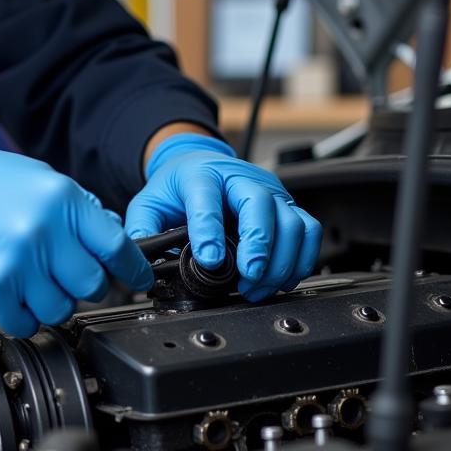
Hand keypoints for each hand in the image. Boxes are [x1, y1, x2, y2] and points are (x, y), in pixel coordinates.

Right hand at [0, 120, 154, 335]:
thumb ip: (78, 209)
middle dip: (83, 283)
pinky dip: (21, 314)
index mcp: (62, 201)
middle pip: (93, 285)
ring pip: (61, 309)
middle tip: (63, 273)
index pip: (117, 247)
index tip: (137, 280)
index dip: (132, 269)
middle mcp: (44, 233)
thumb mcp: (39, 178)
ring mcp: (17, 265)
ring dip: (50, 301)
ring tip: (29, 278)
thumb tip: (111, 238)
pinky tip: (9, 290)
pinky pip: (25, 322)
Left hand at [125, 134, 321, 301]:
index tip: (210, 259)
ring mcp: (269, 191)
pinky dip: (302, 259)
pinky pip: (309, 230)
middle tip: (248, 277)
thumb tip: (141, 262)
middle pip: (260, 205)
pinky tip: (282, 279)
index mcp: (202, 175)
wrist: (199, 163)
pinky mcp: (287, 205)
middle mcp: (240, 178)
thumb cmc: (178, 185)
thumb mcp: (149, 202)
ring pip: (292, 220)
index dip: (209, 230)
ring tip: (259, 287)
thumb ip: (143, 229)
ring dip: (281, 260)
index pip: (207, 199)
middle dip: (259, 246)